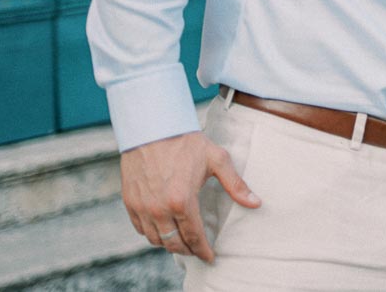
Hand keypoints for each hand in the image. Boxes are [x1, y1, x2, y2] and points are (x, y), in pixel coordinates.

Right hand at [120, 130, 259, 262]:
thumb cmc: (187, 142)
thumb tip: (256, 203)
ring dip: (169, 244)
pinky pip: (140, 228)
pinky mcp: (129, 202)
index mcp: (182, 201)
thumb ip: (236, 185)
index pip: (194, 237)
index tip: (210, 257)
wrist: (152, 127)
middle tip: (197, 250)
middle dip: (187, 250)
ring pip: (155, 239)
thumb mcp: (217, 160)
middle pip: (174, 243)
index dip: (203, 250)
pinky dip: (152, 233)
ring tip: (182, 241)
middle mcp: (159, 209)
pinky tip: (163, 229)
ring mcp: (142, 207)